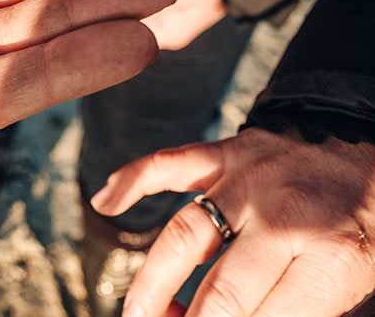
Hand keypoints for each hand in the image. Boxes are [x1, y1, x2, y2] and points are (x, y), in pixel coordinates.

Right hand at [91, 127, 374, 315]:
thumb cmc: (366, 225)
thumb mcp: (358, 280)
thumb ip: (302, 309)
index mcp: (333, 258)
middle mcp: (287, 217)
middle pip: (221, 291)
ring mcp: (252, 180)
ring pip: (184, 235)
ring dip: (152, 284)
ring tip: (137, 314)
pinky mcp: (229, 152)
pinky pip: (171, 163)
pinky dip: (132, 180)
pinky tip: (105, 202)